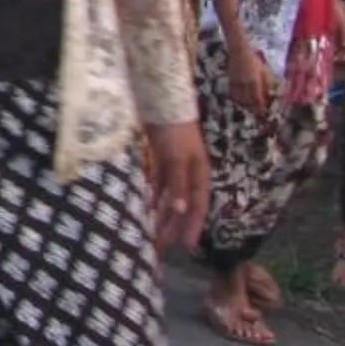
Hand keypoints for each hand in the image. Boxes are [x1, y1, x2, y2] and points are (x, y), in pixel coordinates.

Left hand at [142, 120, 211, 254]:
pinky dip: (152, 197)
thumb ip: (179, 183)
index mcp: (199, 173)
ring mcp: (174, 165)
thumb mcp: (177, 157)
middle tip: (160, 248)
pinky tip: (145, 209)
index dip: (193, 226)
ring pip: (168, 197)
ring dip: (160, 214)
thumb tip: (182, 212)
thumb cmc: (173, 127)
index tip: (186, 247)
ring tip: (150, 234)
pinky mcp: (160, 158)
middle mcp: (189, 172)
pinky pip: (157, 184)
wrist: (159, 97)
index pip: (197, 206)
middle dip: (172, 227)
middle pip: (182, 205)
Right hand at [225, 36, 275, 119]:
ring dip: (246, 106)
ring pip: (240, 99)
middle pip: (248, 102)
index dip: (260, 108)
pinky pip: (234, 94)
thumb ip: (267, 84)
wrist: (238, 51)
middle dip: (253, 109)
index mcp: (254, 82)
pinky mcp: (230, 82)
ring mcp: (236, 83)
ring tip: (250, 109)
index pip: (257, 100)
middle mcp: (244, 84)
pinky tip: (241, 101)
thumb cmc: (254, 61)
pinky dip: (238, 100)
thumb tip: (269, 96)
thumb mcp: (265, 71)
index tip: (264, 114)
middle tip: (257, 114)